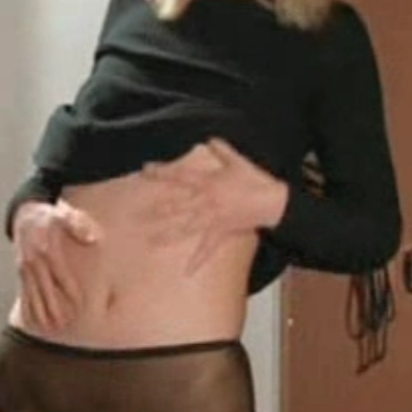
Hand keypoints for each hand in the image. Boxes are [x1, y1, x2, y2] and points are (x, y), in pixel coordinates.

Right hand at [12, 199, 103, 331]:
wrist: (25, 214)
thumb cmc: (51, 215)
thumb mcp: (66, 214)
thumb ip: (79, 226)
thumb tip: (92, 239)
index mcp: (47, 249)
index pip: (61, 275)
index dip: (71, 291)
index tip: (81, 305)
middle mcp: (34, 261)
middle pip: (46, 289)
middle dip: (56, 308)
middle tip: (66, 324)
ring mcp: (25, 268)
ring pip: (34, 294)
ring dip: (42, 312)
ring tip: (51, 328)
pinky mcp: (21, 271)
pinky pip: (24, 292)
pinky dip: (29, 307)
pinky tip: (34, 320)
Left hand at [141, 138, 287, 273]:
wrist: (273, 202)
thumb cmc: (256, 180)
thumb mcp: (239, 161)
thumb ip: (222, 149)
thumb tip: (211, 139)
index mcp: (208, 182)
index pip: (180, 175)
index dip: (162, 172)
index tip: (145, 170)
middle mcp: (206, 201)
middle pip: (177, 205)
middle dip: (158, 209)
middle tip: (137, 214)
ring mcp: (213, 219)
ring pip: (186, 228)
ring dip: (168, 235)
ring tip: (151, 242)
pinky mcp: (222, 232)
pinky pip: (207, 249)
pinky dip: (198, 261)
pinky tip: (186, 272)